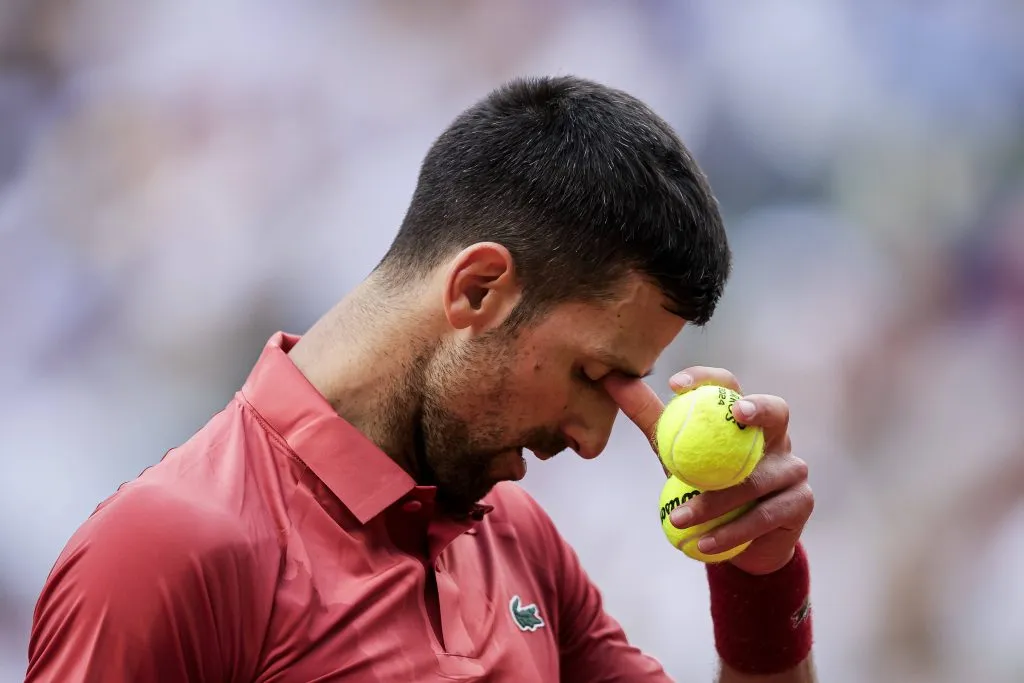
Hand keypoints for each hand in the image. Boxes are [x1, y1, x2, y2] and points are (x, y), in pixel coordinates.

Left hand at [604, 366, 812, 575]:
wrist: (738, 542)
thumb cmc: (704, 484)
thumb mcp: (674, 451)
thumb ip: (650, 417)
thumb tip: (611, 380)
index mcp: (744, 415)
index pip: (729, 385)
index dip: (707, 377)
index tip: (674, 385)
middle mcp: (777, 434)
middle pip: (776, 411)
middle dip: (758, 409)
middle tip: (735, 415)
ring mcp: (793, 467)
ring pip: (756, 480)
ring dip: (715, 501)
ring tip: (679, 518)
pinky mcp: (800, 502)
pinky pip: (763, 517)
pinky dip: (730, 532)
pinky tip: (704, 544)